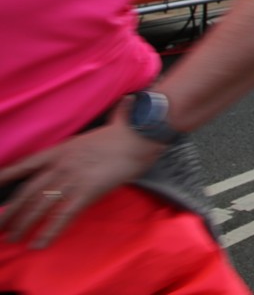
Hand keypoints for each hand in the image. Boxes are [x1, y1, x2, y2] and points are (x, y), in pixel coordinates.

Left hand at [0, 109, 165, 247]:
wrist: (142, 134)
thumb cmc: (128, 131)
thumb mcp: (102, 127)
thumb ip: (96, 130)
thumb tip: (120, 108)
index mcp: (62, 149)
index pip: (27, 164)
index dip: (8, 175)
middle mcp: (61, 164)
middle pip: (29, 191)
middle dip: (12, 210)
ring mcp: (73, 178)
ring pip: (41, 205)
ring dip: (25, 223)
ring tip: (14, 238)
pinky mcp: (87, 191)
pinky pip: (63, 216)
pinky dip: (50, 232)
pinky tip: (40, 244)